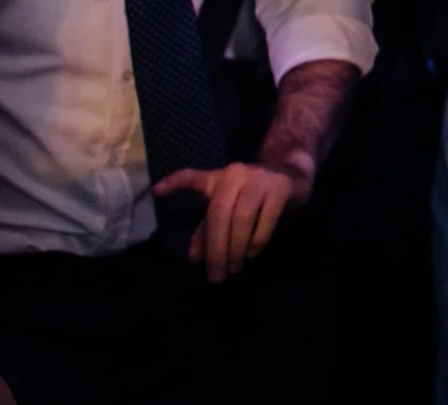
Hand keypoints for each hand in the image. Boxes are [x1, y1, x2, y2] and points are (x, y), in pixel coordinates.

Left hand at [152, 154, 310, 282]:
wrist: (291, 174)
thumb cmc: (252, 192)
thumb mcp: (227, 204)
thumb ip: (207, 228)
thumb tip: (194, 257)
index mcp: (219, 176)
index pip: (192, 178)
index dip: (175, 183)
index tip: (156, 192)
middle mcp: (237, 174)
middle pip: (219, 213)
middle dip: (215, 247)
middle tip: (215, 275)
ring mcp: (261, 180)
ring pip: (241, 218)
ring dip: (236, 248)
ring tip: (233, 268)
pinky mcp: (281, 188)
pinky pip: (266, 220)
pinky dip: (257, 240)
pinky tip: (251, 253)